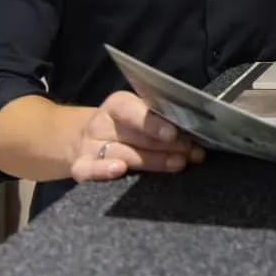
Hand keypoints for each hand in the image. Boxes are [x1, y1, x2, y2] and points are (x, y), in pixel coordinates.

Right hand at [68, 91, 204, 181]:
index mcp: (118, 105)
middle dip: (168, 145)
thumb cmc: (126, 128)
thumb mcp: (140, 117)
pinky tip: (119, 171)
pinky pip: (88, 170)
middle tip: (193, 151)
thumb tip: (197, 131)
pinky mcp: (79, 167)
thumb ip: (162, 121)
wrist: (84, 141)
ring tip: (178, 163)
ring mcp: (89, 145)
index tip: (173, 133)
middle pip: (136, 135)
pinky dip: (102, 171)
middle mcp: (101, 123)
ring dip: (153, 160)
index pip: (134, 109)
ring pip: (123, 153)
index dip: (153, 122)